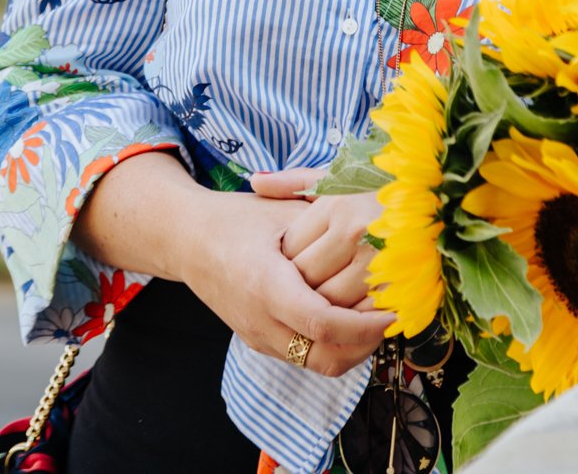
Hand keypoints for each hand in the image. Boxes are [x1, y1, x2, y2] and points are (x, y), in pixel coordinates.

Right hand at [180, 187, 393, 377]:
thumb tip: (374, 236)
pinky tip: (348, 319)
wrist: (185, 239)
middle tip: (392, 319)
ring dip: (352, 349)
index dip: (364, 324)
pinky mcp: (258, 340)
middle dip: (366, 344)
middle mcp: (259, 319)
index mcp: (265, 284)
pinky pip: (302, 356)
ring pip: (317, 364)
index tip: (393, 310)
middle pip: (324, 357)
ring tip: (375, 320)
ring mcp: (257, 335)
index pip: (322, 323)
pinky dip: (330, 346)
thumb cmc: (234, 219)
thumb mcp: (280, 214)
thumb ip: (323, 231)